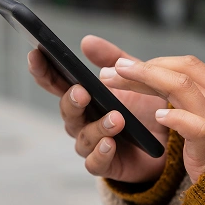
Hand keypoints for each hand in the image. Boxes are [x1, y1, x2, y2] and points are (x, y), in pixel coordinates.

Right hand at [28, 35, 168, 182]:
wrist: (169, 141)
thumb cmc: (144, 107)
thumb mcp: (133, 76)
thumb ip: (111, 59)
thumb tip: (86, 41)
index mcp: (82, 96)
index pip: (55, 82)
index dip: (42, 69)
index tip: (35, 54)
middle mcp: (81, 120)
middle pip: (67, 110)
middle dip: (72, 100)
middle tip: (82, 91)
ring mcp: (91, 143)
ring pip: (83, 137)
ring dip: (98, 127)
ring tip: (117, 119)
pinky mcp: (105, 164)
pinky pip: (95, 162)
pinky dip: (101, 153)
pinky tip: (110, 144)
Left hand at [100, 56, 204, 182]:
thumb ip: (180, 100)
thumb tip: (149, 80)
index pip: (187, 66)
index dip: (155, 62)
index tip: (125, 66)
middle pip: (180, 71)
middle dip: (143, 67)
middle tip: (112, 67)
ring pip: (183, 88)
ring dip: (145, 80)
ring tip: (117, 79)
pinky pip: (198, 128)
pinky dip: (176, 118)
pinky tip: (157, 117)